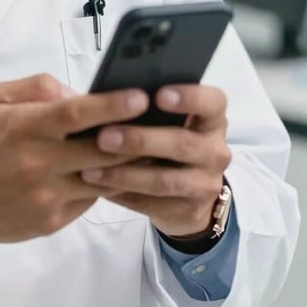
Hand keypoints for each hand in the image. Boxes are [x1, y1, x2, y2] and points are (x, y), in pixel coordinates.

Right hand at [0, 74, 149, 264]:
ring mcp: (48, 196)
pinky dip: (103, 184)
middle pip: (101, 150)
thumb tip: (78, 94)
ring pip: (102, 178)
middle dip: (135, 136)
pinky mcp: (53, 221)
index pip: (76, 114)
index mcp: (25, 128)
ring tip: (149, 147)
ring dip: (127, 163)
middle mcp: (39, 163)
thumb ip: (37, 88)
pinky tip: (113, 171)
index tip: (141, 96)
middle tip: (161, 122)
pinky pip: (90, 199)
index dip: (112, 105)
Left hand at [80, 84, 230, 237]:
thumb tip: (98, 94)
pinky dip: (123, 194)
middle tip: (104, 136)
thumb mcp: (168, 121)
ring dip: (125, 174)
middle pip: (183, 143)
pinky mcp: (190, 211)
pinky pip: (153, 204)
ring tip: (91, 168)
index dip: (189, 97)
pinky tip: (99, 187)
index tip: (159, 95)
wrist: (187, 193)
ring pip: (165, 181)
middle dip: (141, 140)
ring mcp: (206, 184)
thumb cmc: (166, 138)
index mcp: (212, 119)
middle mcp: (215, 151)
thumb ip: (145, 107)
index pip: (213, 102)